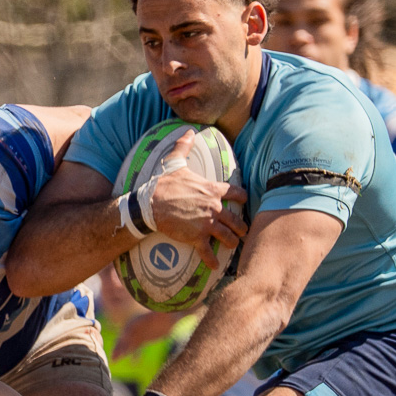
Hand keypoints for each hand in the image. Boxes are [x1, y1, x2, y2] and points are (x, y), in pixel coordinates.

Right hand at [145, 131, 249, 270]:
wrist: (150, 205)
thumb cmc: (163, 184)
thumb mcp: (175, 162)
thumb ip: (184, 146)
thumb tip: (188, 130)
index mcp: (212, 190)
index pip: (236, 193)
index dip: (243, 197)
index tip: (245, 201)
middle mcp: (214, 208)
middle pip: (237, 220)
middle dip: (242, 226)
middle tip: (244, 231)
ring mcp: (207, 224)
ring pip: (228, 237)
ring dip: (232, 242)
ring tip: (233, 245)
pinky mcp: (197, 238)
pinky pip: (209, 252)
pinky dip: (213, 260)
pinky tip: (216, 265)